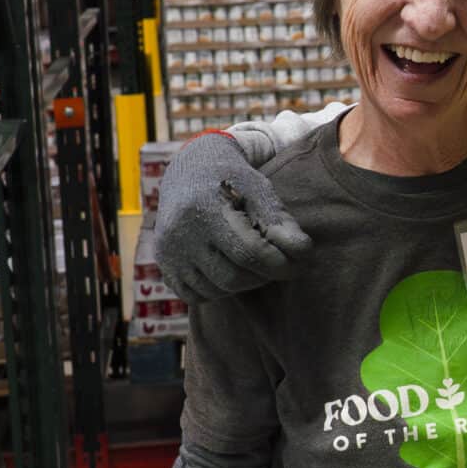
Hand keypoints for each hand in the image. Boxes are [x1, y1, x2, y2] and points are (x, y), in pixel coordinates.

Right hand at [154, 133, 312, 304]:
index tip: (298, 266)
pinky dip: (217, 291)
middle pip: (232, 277)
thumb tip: (303, 253)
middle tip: (276, 266)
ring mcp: (169, 251)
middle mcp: (181, 232)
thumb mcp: (261, 192)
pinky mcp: (164, 264)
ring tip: (254, 266)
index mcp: (206, 207)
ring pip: (215, 290)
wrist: (191, 171)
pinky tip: (229, 270)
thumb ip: (281, 223)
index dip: (279, 265)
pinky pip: (195, 296)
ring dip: (242, 285)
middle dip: (262, 277)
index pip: (250, 252)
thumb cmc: (235, 182)